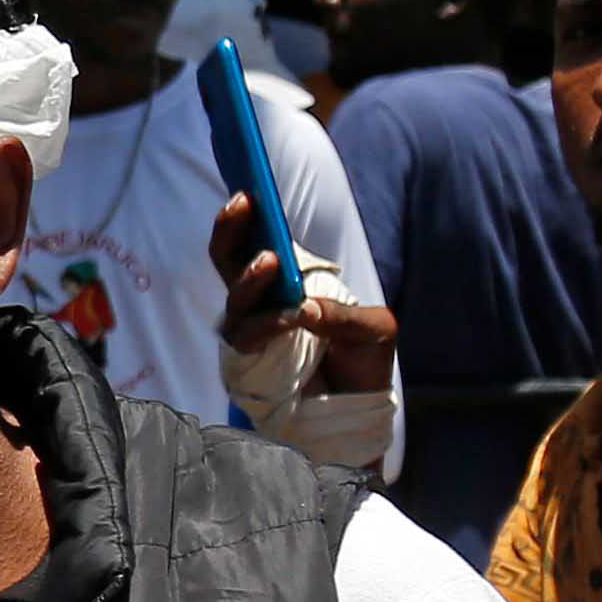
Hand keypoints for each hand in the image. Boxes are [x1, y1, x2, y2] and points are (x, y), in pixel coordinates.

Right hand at [207, 191, 395, 393]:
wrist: (360, 411)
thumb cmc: (364, 362)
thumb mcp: (375, 329)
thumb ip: (346, 315)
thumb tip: (306, 307)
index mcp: (283, 283)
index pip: (252, 242)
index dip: (244, 217)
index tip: (249, 191)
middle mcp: (259, 303)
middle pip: (226, 260)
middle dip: (230, 230)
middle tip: (244, 204)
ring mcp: (252, 332)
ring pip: (235, 300)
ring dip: (250, 280)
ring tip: (270, 262)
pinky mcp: (250, 363)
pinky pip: (247, 337)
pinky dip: (268, 324)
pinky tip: (292, 317)